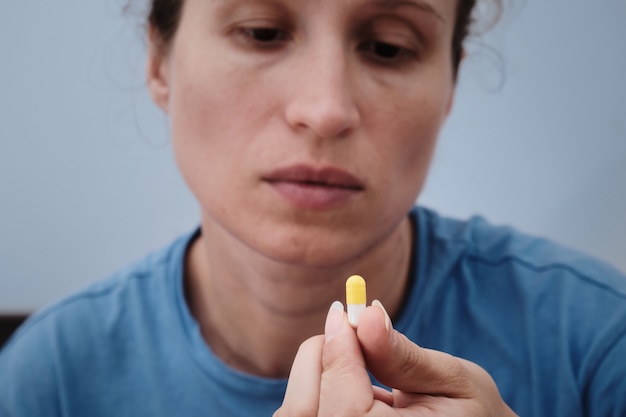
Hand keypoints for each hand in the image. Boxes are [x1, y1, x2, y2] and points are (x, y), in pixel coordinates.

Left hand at [274, 301, 517, 415]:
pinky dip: (315, 389)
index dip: (339, 354)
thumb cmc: (474, 414)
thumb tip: (368, 315)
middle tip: (342, 327)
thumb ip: (406, 356)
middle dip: (319, 360)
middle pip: (305, 413)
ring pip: (297, 414)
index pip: (344, 408)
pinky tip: (347, 378)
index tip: (342, 312)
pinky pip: (304, 416)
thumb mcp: (454, 382)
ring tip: (351, 353)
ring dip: (315, 374)